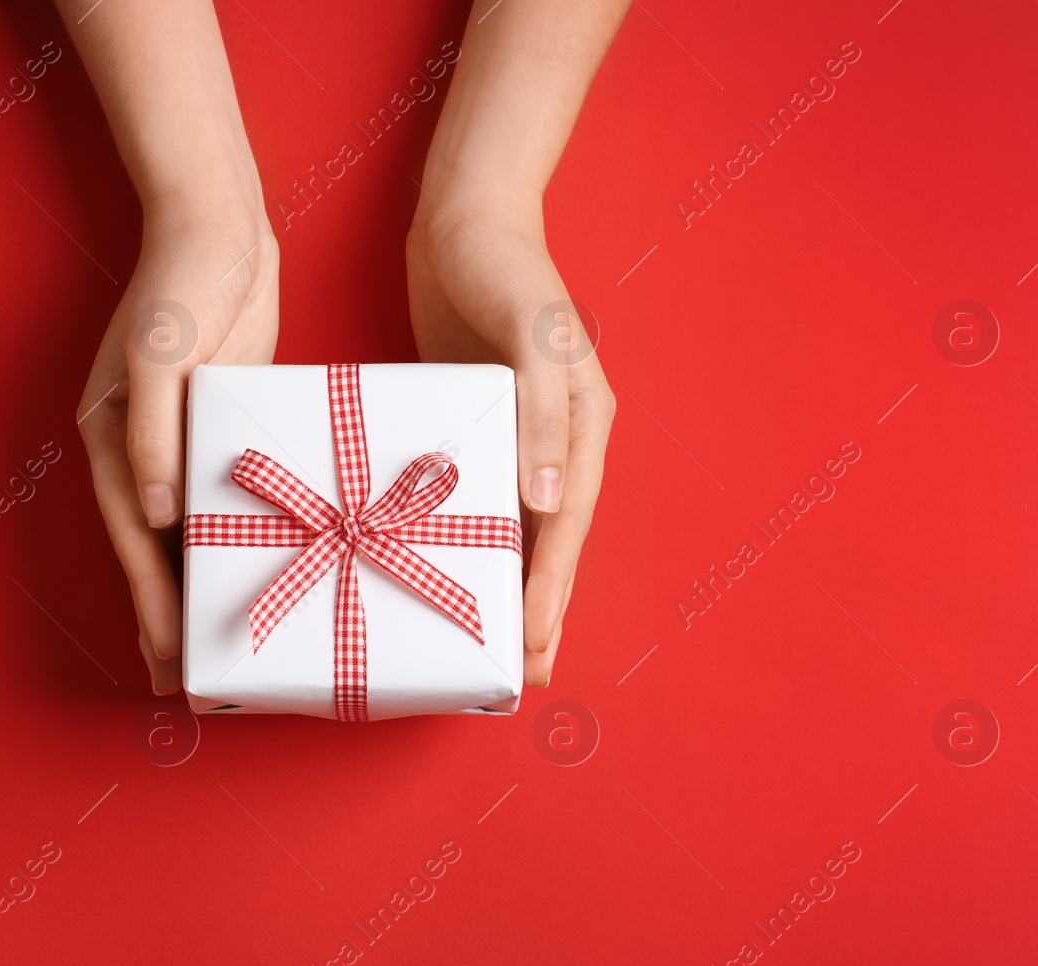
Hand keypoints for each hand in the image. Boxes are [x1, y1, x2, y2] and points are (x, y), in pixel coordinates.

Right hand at [77, 196, 278, 693]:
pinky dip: (227, 543)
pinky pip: (216, 502)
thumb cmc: (187, 279)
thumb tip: (154, 511)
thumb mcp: (165, 349)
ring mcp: (175, 440)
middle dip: (168, 618)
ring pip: (183, 535)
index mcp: (113, 436)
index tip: (169, 660)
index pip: (134, 540)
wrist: (219, 224)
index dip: (152, 603)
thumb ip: (155, 429)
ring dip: (196, 590)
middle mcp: (137, 448)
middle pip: (152, 552)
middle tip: (189, 686)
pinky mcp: (213, 427)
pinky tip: (248, 573)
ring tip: (216, 651)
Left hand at [406, 185, 613, 687]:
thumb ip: (541, 414)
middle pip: (550, 540)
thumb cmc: (502, 268)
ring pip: (518, 529)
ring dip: (507, 587)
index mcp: (583, 421)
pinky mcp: (474, 426)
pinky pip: (477, 498)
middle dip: (538, 608)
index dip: (550, 586)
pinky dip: (474, 542)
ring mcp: (516, 436)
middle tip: (519, 676)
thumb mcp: (529, 332)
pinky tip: (454, 575)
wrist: (463, 218)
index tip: (531, 643)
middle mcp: (556, 438)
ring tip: (495, 649)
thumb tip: (550, 501)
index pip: (568, 523)